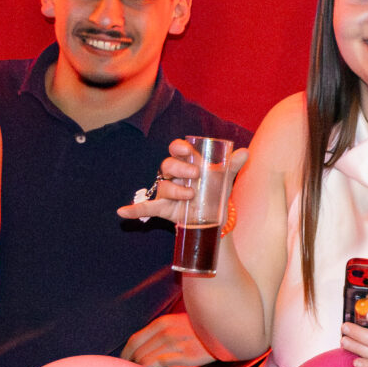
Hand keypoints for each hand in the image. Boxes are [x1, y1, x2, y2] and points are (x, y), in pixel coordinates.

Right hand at [117, 139, 248, 225]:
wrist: (214, 218)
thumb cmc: (214, 192)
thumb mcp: (224, 179)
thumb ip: (232, 166)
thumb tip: (245, 152)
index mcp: (186, 162)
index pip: (177, 149)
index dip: (179, 148)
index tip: (187, 150)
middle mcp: (173, 174)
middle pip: (168, 165)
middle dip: (180, 168)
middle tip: (196, 175)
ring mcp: (167, 191)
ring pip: (164, 186)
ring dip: (176, 190)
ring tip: (190, 196)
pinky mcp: (163, 208)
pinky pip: (145, 208)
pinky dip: (134, 210)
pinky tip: (122, 212)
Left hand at [120, 311, 211, 366]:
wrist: (226, 329)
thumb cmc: (202, 329)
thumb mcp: (178, 323)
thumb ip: (161, 332)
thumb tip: (144, 347)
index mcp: (162, 322)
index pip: (134, 340)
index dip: (126, 354)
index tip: (124, 362)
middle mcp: (166, 331)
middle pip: (138, 352)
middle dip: (132, 364)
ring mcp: (175, 343)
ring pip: (146, 359)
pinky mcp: (186, 356)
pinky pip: (159, 364)